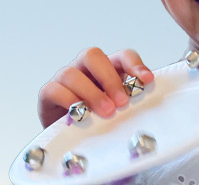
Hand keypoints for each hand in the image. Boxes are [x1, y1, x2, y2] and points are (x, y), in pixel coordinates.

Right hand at [36, 48, 154, 127]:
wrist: (73, 142)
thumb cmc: (99, 123)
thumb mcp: (120, 112)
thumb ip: (130, 105)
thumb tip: (150, 111)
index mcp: (107, 70)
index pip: (122, 56)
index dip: (135, 65)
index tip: (147, 81)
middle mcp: (84, 69)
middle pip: (92, 55)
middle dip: (109, 78)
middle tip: (122, 102)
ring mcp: (64, 79)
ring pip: (71, 73)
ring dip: (91, 93)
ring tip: (106, 112)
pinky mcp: (48, 93)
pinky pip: (54, 90)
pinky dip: (68, 101)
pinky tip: (79, 114)